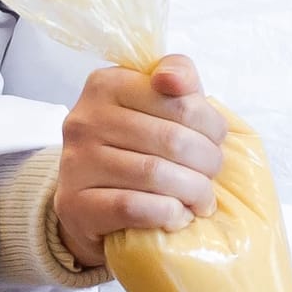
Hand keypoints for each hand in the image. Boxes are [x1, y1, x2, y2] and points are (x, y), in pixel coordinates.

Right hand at [54, 54, 228, 270]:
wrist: (89, 201)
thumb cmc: (135, 146)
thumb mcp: (157, 102)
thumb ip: (177, 75)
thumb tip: (173, 80)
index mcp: (107, 84)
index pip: (181, 102)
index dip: (212, 128)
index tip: (216, 143)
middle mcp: (85, 119)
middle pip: (172, 140)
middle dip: (207, 163)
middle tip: (212, 177)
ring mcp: (75, 163)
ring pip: (155, 174)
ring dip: (193, 192)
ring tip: (202, 200)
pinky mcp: (75, 204)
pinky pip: (133, 207)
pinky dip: (167, 214)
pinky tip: (177, 216)